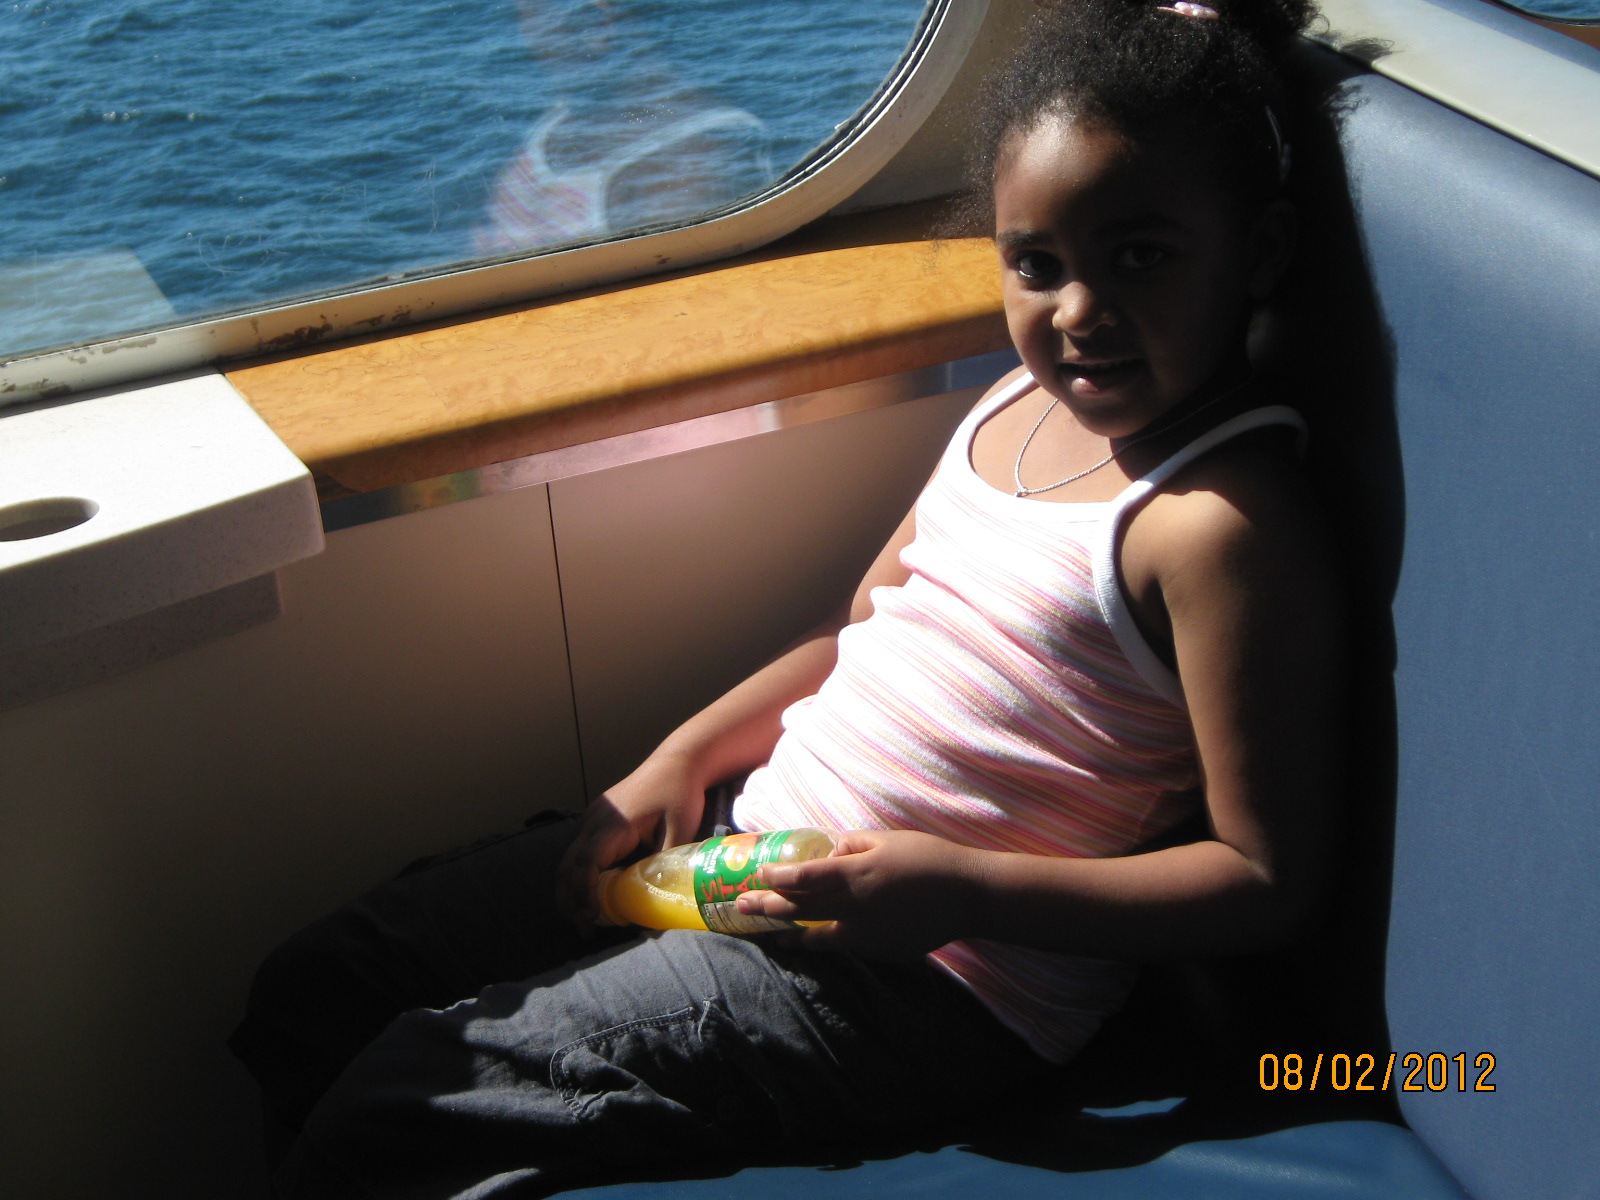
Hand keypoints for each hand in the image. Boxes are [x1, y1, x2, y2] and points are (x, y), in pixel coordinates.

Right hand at [555, 753, 705, 933]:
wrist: (679, 760)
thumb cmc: (680, 793)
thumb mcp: (680, 831)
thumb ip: (667, 865)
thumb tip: (663, 902)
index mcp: (613, 824)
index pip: (587, 863)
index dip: (584, 892)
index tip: (590, 916)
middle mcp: (595, 820)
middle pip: (568, 864)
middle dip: (570, 899)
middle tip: (584, 929)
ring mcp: (594, 817)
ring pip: (571, 857)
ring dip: (572, 888)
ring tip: (584, 918)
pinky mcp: (599, 818)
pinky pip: (582, 849)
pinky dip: (581, 873)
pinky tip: (595, 893)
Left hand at [735, 829, 984, 959]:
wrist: (966, 896)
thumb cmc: (927, 859)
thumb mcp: (886, 840)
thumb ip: (851, 845)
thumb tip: (829, 852)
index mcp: (854, 874)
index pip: (803, 877)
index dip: (775, 878)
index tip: (756, 876)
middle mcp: (853, 907)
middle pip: (799, 910)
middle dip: (766, 908)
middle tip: (739, 907)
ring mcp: (865, 934)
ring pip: (816, 937)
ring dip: (789, 934)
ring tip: (768, 933)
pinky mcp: (878, 951)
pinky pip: (843, 946)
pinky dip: (823, 942)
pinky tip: (810, 941)